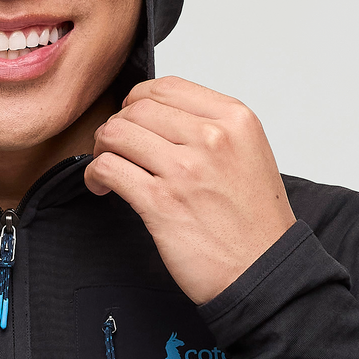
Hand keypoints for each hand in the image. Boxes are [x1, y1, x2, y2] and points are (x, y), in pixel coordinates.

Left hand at [84, 77, 295, 304]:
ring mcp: (185, 169)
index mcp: (235, 119)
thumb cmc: (255, 221)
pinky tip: (102, 186)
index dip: (138, 101)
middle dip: (117, 125)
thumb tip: (160, 115)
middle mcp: (211, 138)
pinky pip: (108, 168)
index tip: (132, 119)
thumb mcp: (249, 154)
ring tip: (108, 166)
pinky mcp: (160, 202)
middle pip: (137, 108)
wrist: (264, 271)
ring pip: (117, 133)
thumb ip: (210, 127)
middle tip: (115, 148)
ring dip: (101, 148)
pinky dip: (94, 174)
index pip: (166, 87)